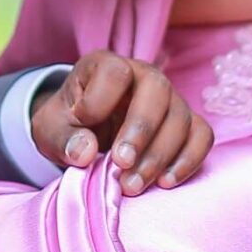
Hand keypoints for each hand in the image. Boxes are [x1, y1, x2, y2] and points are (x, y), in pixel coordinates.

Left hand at [29, 51, 211, 192]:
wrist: (85, 134)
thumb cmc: (68, 126)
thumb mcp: (50, 130)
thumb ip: (62, 138)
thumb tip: (85, 152)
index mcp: (106, 66)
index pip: (115, 71)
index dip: (99, 101)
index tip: (82, 124)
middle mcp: (143, 76)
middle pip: (158, 90)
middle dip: (141, 131)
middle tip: (120, 165)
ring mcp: (170, 99)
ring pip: (181, 118)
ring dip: (159, 156)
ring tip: (132, 186)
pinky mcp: (185, 124)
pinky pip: (202, 136)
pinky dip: (189, 159)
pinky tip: (165, 182)